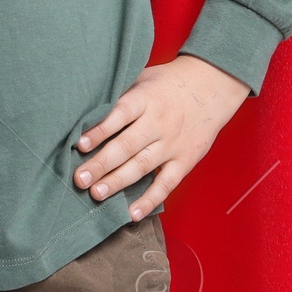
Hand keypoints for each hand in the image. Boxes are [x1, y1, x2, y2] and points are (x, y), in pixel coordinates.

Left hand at [74, 54, 250, 221]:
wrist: (211, 86)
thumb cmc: (170, 82)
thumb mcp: (144, 78)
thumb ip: (123, 97)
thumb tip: (89, 114)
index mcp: (146, 99)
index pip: (120, 115)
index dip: (100, 130)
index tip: (80, 145)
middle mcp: (158, 122)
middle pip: (127, 146)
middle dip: (101, 164)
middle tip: (80, 179)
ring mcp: (172, 144)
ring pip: (142, 166)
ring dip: (118, 182)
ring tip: (97, 194)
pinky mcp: (185, 161)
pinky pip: (166, 184)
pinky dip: (149, 200)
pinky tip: (131, 213)